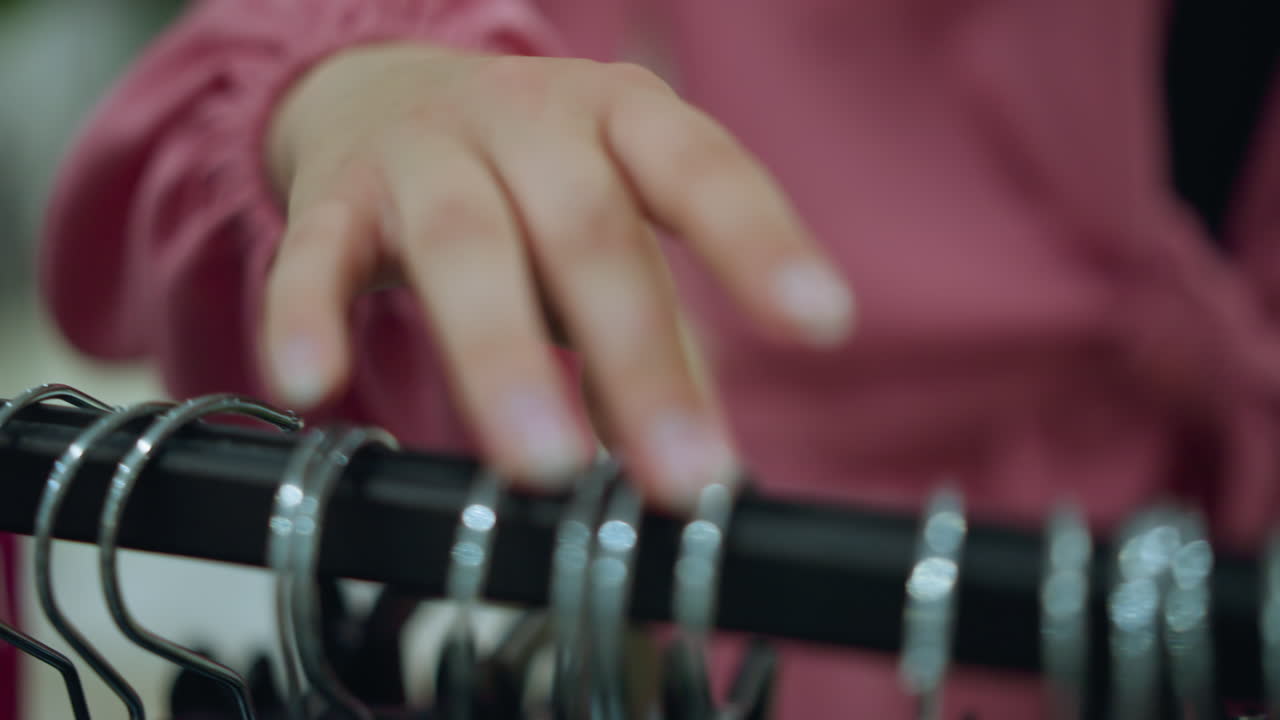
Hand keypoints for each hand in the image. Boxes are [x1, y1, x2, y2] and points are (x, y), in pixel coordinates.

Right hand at [262, 44, 854, 508]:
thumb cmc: (527, 179)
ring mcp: (423, 155)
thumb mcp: (608, 225)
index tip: (823, 323)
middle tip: (681, 475)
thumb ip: (656, 333)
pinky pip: (314, 254)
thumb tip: (705, 464)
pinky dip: (306, 316)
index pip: (701, 171)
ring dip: (502, 359)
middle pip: (587, 231)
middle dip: (636, 360)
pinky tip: (313, 385)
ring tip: (541, 465)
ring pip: (464, 246)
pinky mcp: (332, 199)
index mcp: (618, 118)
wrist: (382, 92)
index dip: (760, 243)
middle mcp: (525, 121)